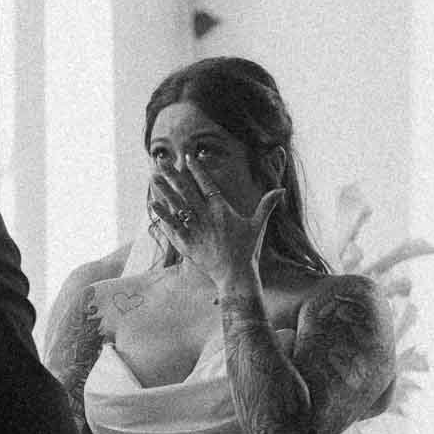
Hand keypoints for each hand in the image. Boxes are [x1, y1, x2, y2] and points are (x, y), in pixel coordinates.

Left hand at [150, 165, 285, 290]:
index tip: (187, 157)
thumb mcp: (258, 225)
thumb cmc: (247, 251)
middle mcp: (207, 217)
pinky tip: (153, 204)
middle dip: (173, 175)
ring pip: (176, 205)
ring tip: (153, 178)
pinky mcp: (187, 243)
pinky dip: (163, 215)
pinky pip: (172, 226)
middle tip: (162, 162)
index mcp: (222, 210)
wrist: (235, 276)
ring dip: (164, 190)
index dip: (197, 170)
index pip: (207, 184)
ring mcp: (195, 230)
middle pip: (186, 191)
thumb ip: (266, 205)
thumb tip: (281, 189)